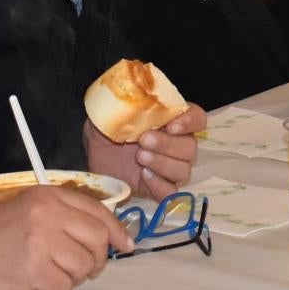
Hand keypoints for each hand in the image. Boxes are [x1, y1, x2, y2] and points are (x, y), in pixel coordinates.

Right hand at [0, 187, 119, 289]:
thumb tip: (110, 235)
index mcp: (49, 196)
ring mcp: (40, 241)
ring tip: (50, 272)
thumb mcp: (30, 210)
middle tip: (85, 269)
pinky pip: (64, 287)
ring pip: (83, 266)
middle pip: (98, 239)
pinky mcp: (32, 269)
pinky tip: (37, 282)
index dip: (117, 231)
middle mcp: (47, 214)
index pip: (97, 211)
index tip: (126, 245)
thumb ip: (65, 216)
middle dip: (97, 259)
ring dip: (73, 277)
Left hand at [86, 107, 204, 196]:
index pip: (197, 119)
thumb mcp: (112, 110)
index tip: (171, 126)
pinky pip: (171, 192)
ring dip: (163, 164)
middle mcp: (177, 144)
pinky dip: (160, 185)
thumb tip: (131, 96)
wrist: (91, 154)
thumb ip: (124, 103)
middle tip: (144, 140)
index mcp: (171, 120)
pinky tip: (143, 176)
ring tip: (140, 157)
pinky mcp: (159, 188)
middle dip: (168, 144)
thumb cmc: (107, 128)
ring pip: (183, 170)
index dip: (190, 122)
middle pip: (190, 147)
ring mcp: (170, 168)